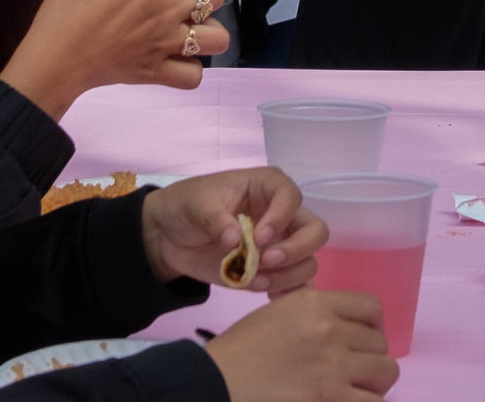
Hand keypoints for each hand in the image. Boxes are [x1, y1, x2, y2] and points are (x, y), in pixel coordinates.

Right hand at [0, 0, 229, 116]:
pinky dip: (189, 68)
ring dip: (208, 31)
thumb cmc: (65, 13)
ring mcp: (167, 42)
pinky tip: (175, 60)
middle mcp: (166, 8)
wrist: (55, 59)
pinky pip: (194, 75)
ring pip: (217, 37)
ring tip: (188, 29)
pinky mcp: (158, 72)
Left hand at [141, 168, 323, 291]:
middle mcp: (281, 216)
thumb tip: (235, 239)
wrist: (169, 237)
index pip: (291, 196)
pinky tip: (268, 297)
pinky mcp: (272, 273)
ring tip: (258, 281)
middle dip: (296, 249)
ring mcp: (279, 246)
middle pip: (315, 231)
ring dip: (289, 275)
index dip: (281, 216)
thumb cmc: (186, 206)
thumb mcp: (195, 204)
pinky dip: (288, 294)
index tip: (258, 237)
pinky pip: (296, 286)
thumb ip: (215, 218)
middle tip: (265, 261)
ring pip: (308, 262)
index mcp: (266, 187)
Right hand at [206, 290, 396, 401]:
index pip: (372, 307)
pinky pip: (375, 401)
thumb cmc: (243, 349)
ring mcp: (333, 367)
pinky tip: (351, 401)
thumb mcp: (278, 312)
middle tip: (353, 370)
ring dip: (374, 383)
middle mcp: (329, 329)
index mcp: (314, 303)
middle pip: (380, 342)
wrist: (219, 381)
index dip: (373, 325)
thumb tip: (346, 323)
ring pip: (386, 372)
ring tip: (357, 389)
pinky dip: (368, 401)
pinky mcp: (332, 399)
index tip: (363, 340)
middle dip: (369, 357)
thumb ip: (314, 311)